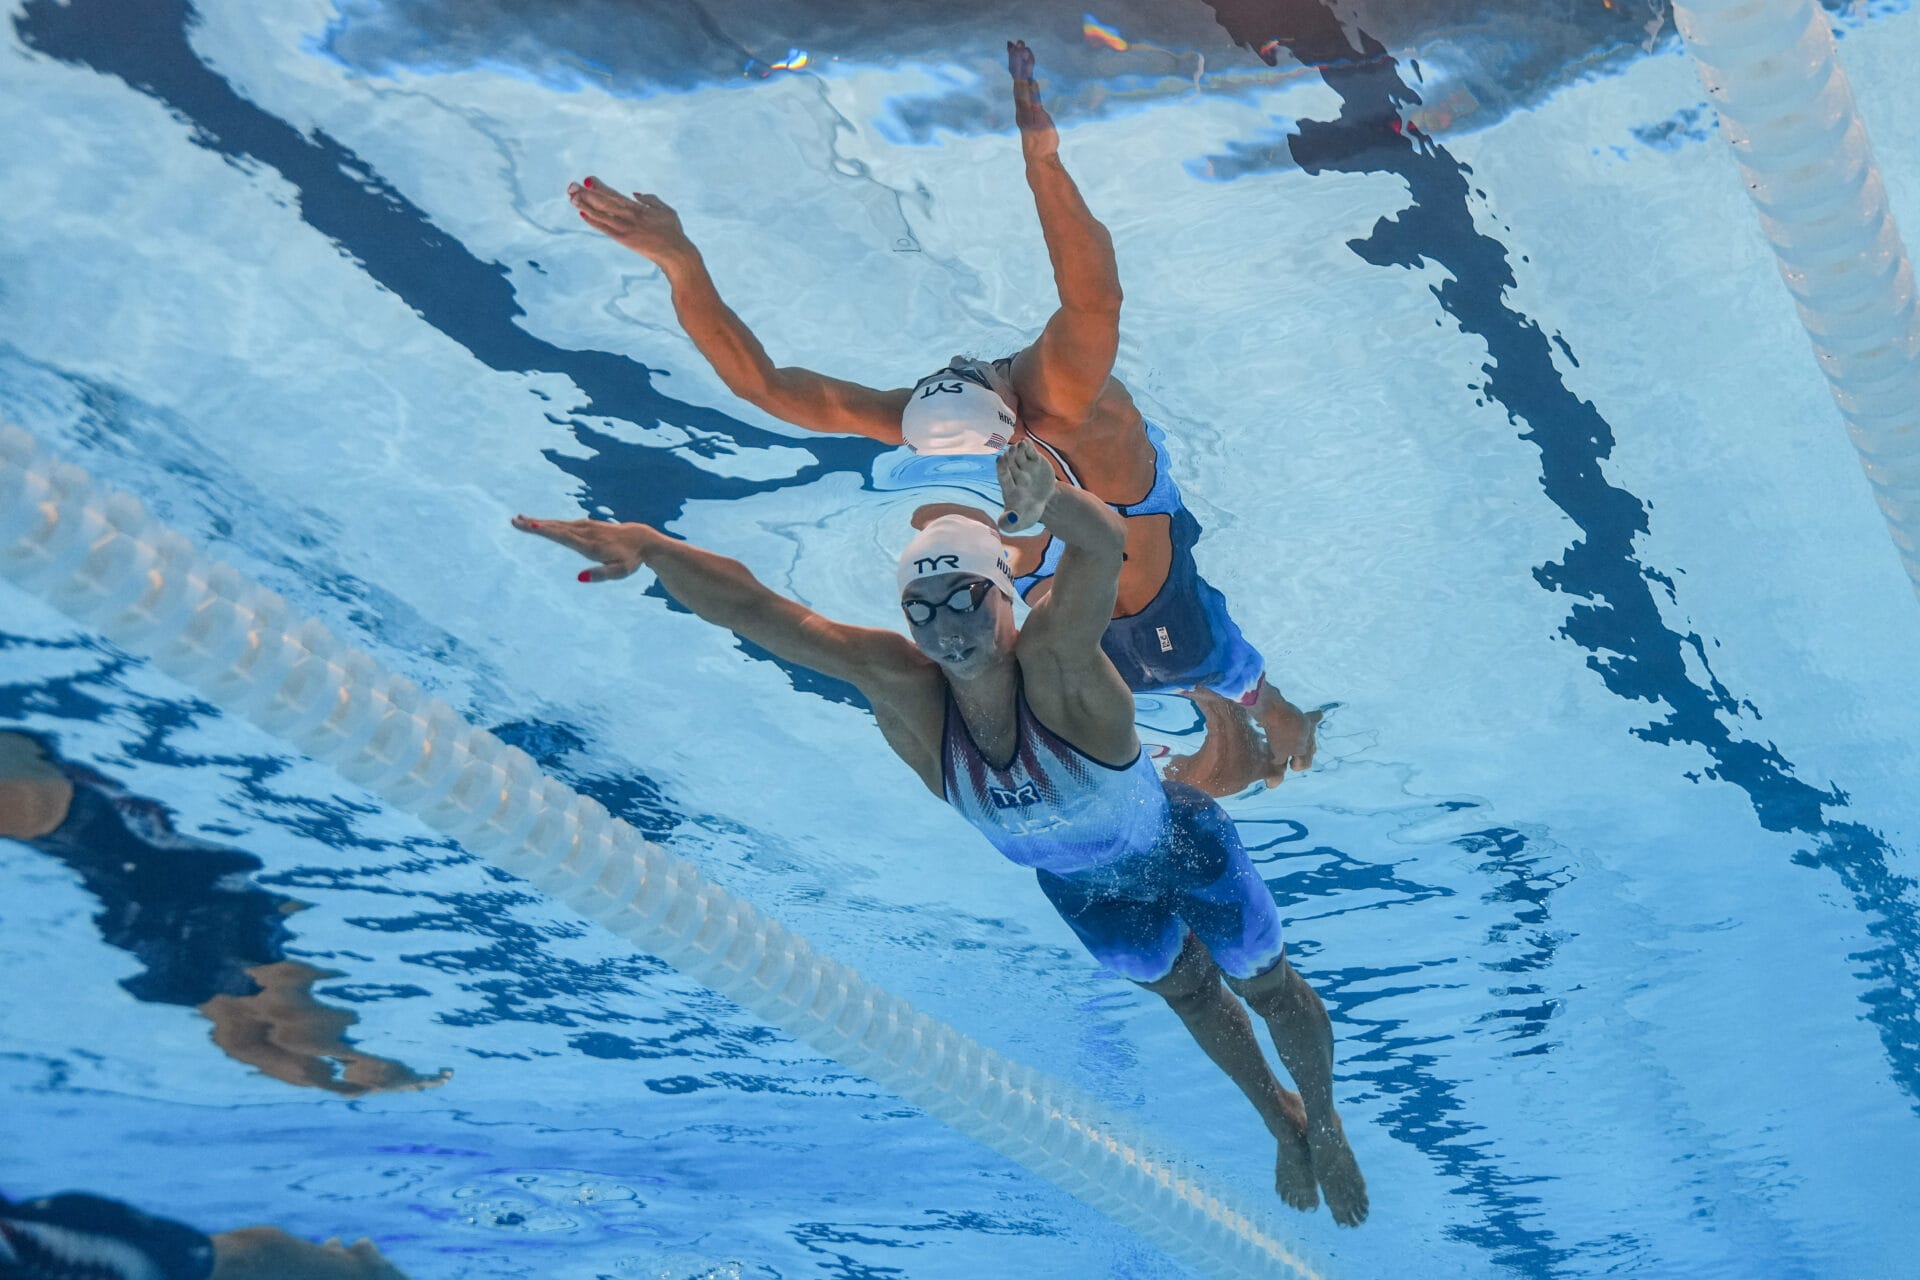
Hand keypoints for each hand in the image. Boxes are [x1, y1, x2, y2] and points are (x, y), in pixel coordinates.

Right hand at [512, 514, 656, 582]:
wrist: (641, 540)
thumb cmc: (630, 559)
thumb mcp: (620, 572)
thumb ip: (601, 575)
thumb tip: (580, 578)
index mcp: (589, 545)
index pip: (563, 536)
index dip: (546, 531)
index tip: (530, 525)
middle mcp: (585, 533)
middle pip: (556, 528)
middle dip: (534, 524)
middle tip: (514, 521)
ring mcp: (585, 527)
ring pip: (557, 524)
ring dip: (538, 522)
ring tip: (519, 520)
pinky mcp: (586, 526)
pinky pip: (563, 524)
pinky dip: (549, 523)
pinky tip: (539, 523)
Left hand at [567, 178, 693, 263]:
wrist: (675, 254)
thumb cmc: (673, 232)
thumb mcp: (666, 211)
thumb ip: (651, 200)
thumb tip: (635, 194)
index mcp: (639, 208)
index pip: (615, 195)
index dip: (600, 187)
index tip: (588, 179)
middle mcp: (630, 217)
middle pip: (604, 202)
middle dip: (587, 193)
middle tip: (571, 185)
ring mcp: (626, 229)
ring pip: (601, 215)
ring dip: (585, 205)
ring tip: (571, 196)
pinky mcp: (624, 240)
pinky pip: (604, 229)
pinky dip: (593, 221)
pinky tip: (582, 213)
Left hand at [995, 440, 1056, 532]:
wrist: (1043, 504)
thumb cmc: (1026, 514)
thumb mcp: (1019, 523)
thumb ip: (1010, 524)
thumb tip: (1010, 519)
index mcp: (1008, 488)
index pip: (1003, 476)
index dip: (1002, 468)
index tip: (1001, 460)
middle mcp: (1014, 475)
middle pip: (1011, 463)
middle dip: (1011, 457)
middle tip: (1012, 451)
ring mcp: (1024, 467)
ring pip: (1019, 456)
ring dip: (1019, 449)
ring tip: (1021, 445)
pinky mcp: (1035, 461)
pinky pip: (1030, 452)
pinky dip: (1028, 447)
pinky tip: (1026, 442)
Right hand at [1007, 40, 1057, 160]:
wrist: (1039, 159)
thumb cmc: (1040, 139)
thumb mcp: (1038, 114)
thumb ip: (1034, 99)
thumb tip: (1031, 83)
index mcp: (1022, 104)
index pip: (1019, 78)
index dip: (1017, 62)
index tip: (1016, 45)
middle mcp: (1022, 107)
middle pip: (1018, 79)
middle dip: (1017, 60)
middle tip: (1016, 41)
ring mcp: (1026, 114)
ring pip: (1023, 88)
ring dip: (1023, 71)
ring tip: (1023, 53)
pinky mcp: (1034, 122)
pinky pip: (1032, 105)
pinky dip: (1031, 93)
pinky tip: (1031, 81)